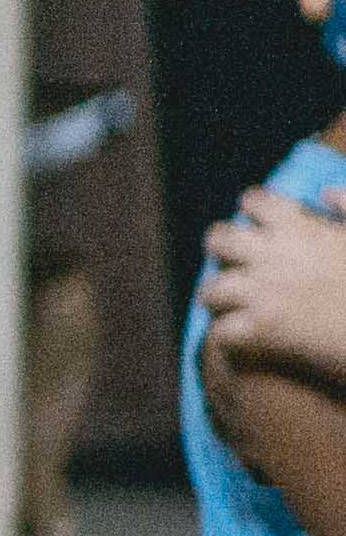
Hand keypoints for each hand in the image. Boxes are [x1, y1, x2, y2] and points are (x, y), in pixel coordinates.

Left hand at [214, 191, 345, 394]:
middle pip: (219, 240)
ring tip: (226, 307)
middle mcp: (272, 254)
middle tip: (230, 264)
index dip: (252, 211)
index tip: (256, 224)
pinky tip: (240, 342)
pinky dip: (228, 338)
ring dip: (217, 298)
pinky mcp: (264, 331)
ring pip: (211, 290)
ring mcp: (263, 292)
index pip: (255, 201)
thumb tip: (325, 192)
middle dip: (221, 251)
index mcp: (300, 227)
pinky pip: (223, 333)